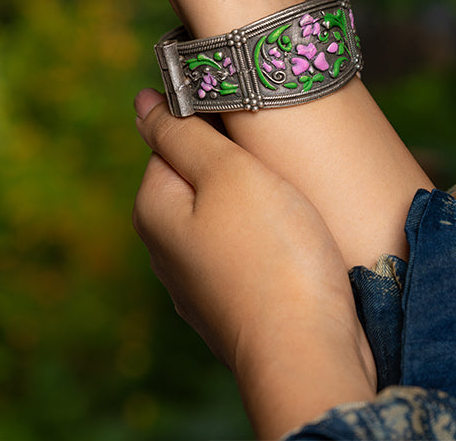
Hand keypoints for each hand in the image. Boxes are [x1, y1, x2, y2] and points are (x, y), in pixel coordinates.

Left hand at [132, 88, 376, 438]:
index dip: (214, 121)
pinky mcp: (234, 299)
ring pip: (227, 210)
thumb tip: (144, 100)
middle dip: (237, 161)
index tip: (252, 126)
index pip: (173, 138)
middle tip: (277, 161)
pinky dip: (269, 232)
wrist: (310, 355)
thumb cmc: (274, 257)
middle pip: (200, 174)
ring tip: (291, 198)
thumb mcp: (227, 173)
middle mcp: (167, 248)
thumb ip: (182, 132)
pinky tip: (294, 235)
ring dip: (257, 197)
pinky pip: (246, 244)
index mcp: (154, 210)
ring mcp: (200, 279)